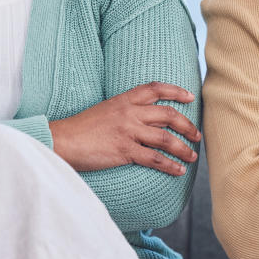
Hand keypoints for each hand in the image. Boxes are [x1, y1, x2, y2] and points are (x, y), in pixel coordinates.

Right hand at [50, 82, 200, 175]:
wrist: (62, 140)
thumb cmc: (81, 128)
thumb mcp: (105, 110)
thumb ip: (126, 111)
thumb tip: (147, 119)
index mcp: (123, 100)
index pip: (155, 89)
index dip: (175, 91)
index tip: (190, 96)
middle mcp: (129, 113)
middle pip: (168, 115)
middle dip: (187, 125)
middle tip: (197, 135)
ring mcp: (128, 132)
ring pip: (166, 138)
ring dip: (183, 148)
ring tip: (192, 156)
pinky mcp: (124, 151)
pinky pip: (155, 159)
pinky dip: (170, 165)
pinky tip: (178, 170)